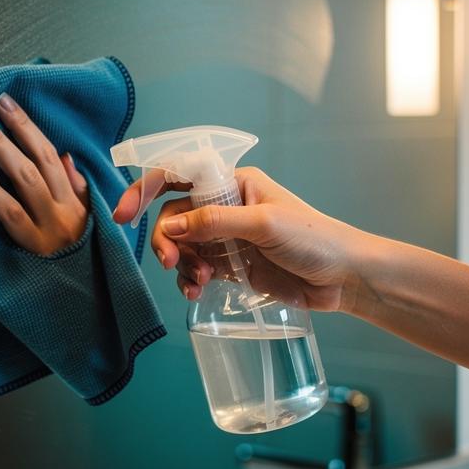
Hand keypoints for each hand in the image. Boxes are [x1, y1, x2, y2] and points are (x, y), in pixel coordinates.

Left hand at [0, 93, 89, 255]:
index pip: (51, 155)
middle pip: (37, 161)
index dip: (29, 127)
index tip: (8, 103)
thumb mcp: (89, 221)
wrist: (87, 304)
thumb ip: (77, 188)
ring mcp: (48, 228)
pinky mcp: (31, 247)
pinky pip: (9, 213)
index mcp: (76, 201)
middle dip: (11, 129)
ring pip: (24, 180)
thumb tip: (64, 156)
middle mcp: (64, 210)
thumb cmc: (82, 260)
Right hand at [113, 167, 371, 311]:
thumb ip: (215, 223)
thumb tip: (171, 226)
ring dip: (180, 264)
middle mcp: (226, 207)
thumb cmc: (315, 238)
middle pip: (174, 217)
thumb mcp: (264, 224)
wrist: (344, 277)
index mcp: (233, 183)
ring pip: (182, 246)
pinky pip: (196, 269)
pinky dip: (189, 280)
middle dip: (166, 239)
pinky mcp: (231, 265)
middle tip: (170, 262)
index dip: (145, 190)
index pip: (179, 176)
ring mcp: (227, 237)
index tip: (123, 214)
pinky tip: (196, 292)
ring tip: (197, 283)